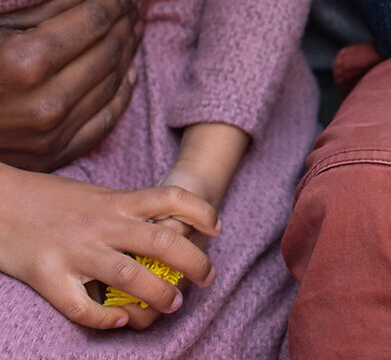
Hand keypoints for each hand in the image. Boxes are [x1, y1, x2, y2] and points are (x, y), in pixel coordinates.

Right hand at [0, 0, 142, 170]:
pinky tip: (128, 73)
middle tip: (137, 3)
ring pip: (112, 83)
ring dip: (129, 52)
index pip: (95, 21)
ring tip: (135, 28)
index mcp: (25, 61)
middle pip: (108, 51)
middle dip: (127, 21)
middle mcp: (44, 101)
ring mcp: (50, 134)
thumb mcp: (1, 25)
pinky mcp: (52, 156)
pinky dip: (121, 94)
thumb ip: (55, 5)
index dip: (118, 0)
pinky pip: (104, 121)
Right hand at [0, 165, 218, 330]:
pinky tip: (121, 322)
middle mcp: (101, 224)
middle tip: (208, 278)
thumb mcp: (94, 194)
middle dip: (194, 263)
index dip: (202, 212)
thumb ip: (124, 207)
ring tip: (172, 305)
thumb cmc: (47, 197)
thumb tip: (160, 219)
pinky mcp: (48, 276)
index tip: (217, 228)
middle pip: (164, 242)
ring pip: (132, 277)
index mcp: (115, 201)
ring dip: (160, 296)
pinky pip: (83, 308)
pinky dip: (106, 320)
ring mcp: (76, 251)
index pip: (172, 199)